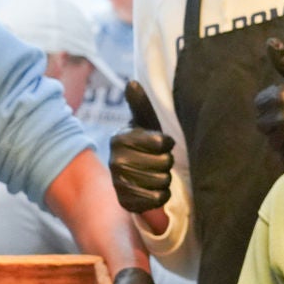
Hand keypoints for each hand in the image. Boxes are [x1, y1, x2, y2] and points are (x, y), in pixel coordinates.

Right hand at [110, 81, 173, 213]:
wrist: (132, 175)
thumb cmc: (144, 143)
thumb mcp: (144, 122)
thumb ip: (140, 104)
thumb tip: (132, 82)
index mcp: (120, 138)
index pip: (162, 142)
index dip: (167, 143)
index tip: (161, 143)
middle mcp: (115, 161)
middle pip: (164, 163)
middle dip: (167, 163)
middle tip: (158, 161)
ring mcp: (118, 183)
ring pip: (162, 182)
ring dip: (165, 179)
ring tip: (156, 174)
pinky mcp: (125, 201)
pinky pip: (156, 200)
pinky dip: (161, 195)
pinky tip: (154, 189)